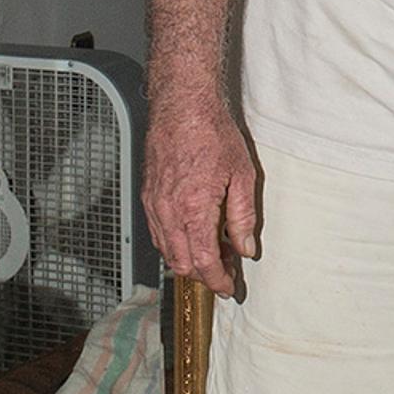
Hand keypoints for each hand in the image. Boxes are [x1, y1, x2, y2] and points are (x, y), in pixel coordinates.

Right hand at [142, 84, 261, 298]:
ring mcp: (154, 205)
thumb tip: (245, 248)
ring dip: (188, 260)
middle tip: (226, 270)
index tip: (229, 288)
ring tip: (214, 251)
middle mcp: (169, 212)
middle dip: (204, 275)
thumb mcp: (242, 176)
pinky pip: (158, 233)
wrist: (183, 106)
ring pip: (167, 251)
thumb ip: (243, 217)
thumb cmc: (213, 134)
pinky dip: (174, 243)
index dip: (218, 281)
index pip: (204, 263)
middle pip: (182, 264)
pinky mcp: (147, 196)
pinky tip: (192, 234)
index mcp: (194, 210)